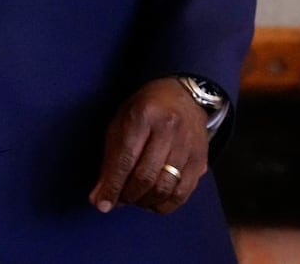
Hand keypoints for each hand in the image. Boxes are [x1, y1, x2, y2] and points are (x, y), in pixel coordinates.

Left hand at [88, 77, 208, 214]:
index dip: (112, 186)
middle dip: (128, 195)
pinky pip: (183, 193)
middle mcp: (168, 130)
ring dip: (145, 202)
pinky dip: (165, 204)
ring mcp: (188, 146)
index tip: (102, 203)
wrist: (182, 94)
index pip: (125, 160)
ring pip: (165, 188)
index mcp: (143, 116)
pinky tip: (154, 201)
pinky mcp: (200, 160)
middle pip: (146, 177)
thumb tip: (99, 197)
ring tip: (135, 199)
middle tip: (119, 199)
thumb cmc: (145, 109)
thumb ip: (110, 160)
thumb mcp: (121, 123)